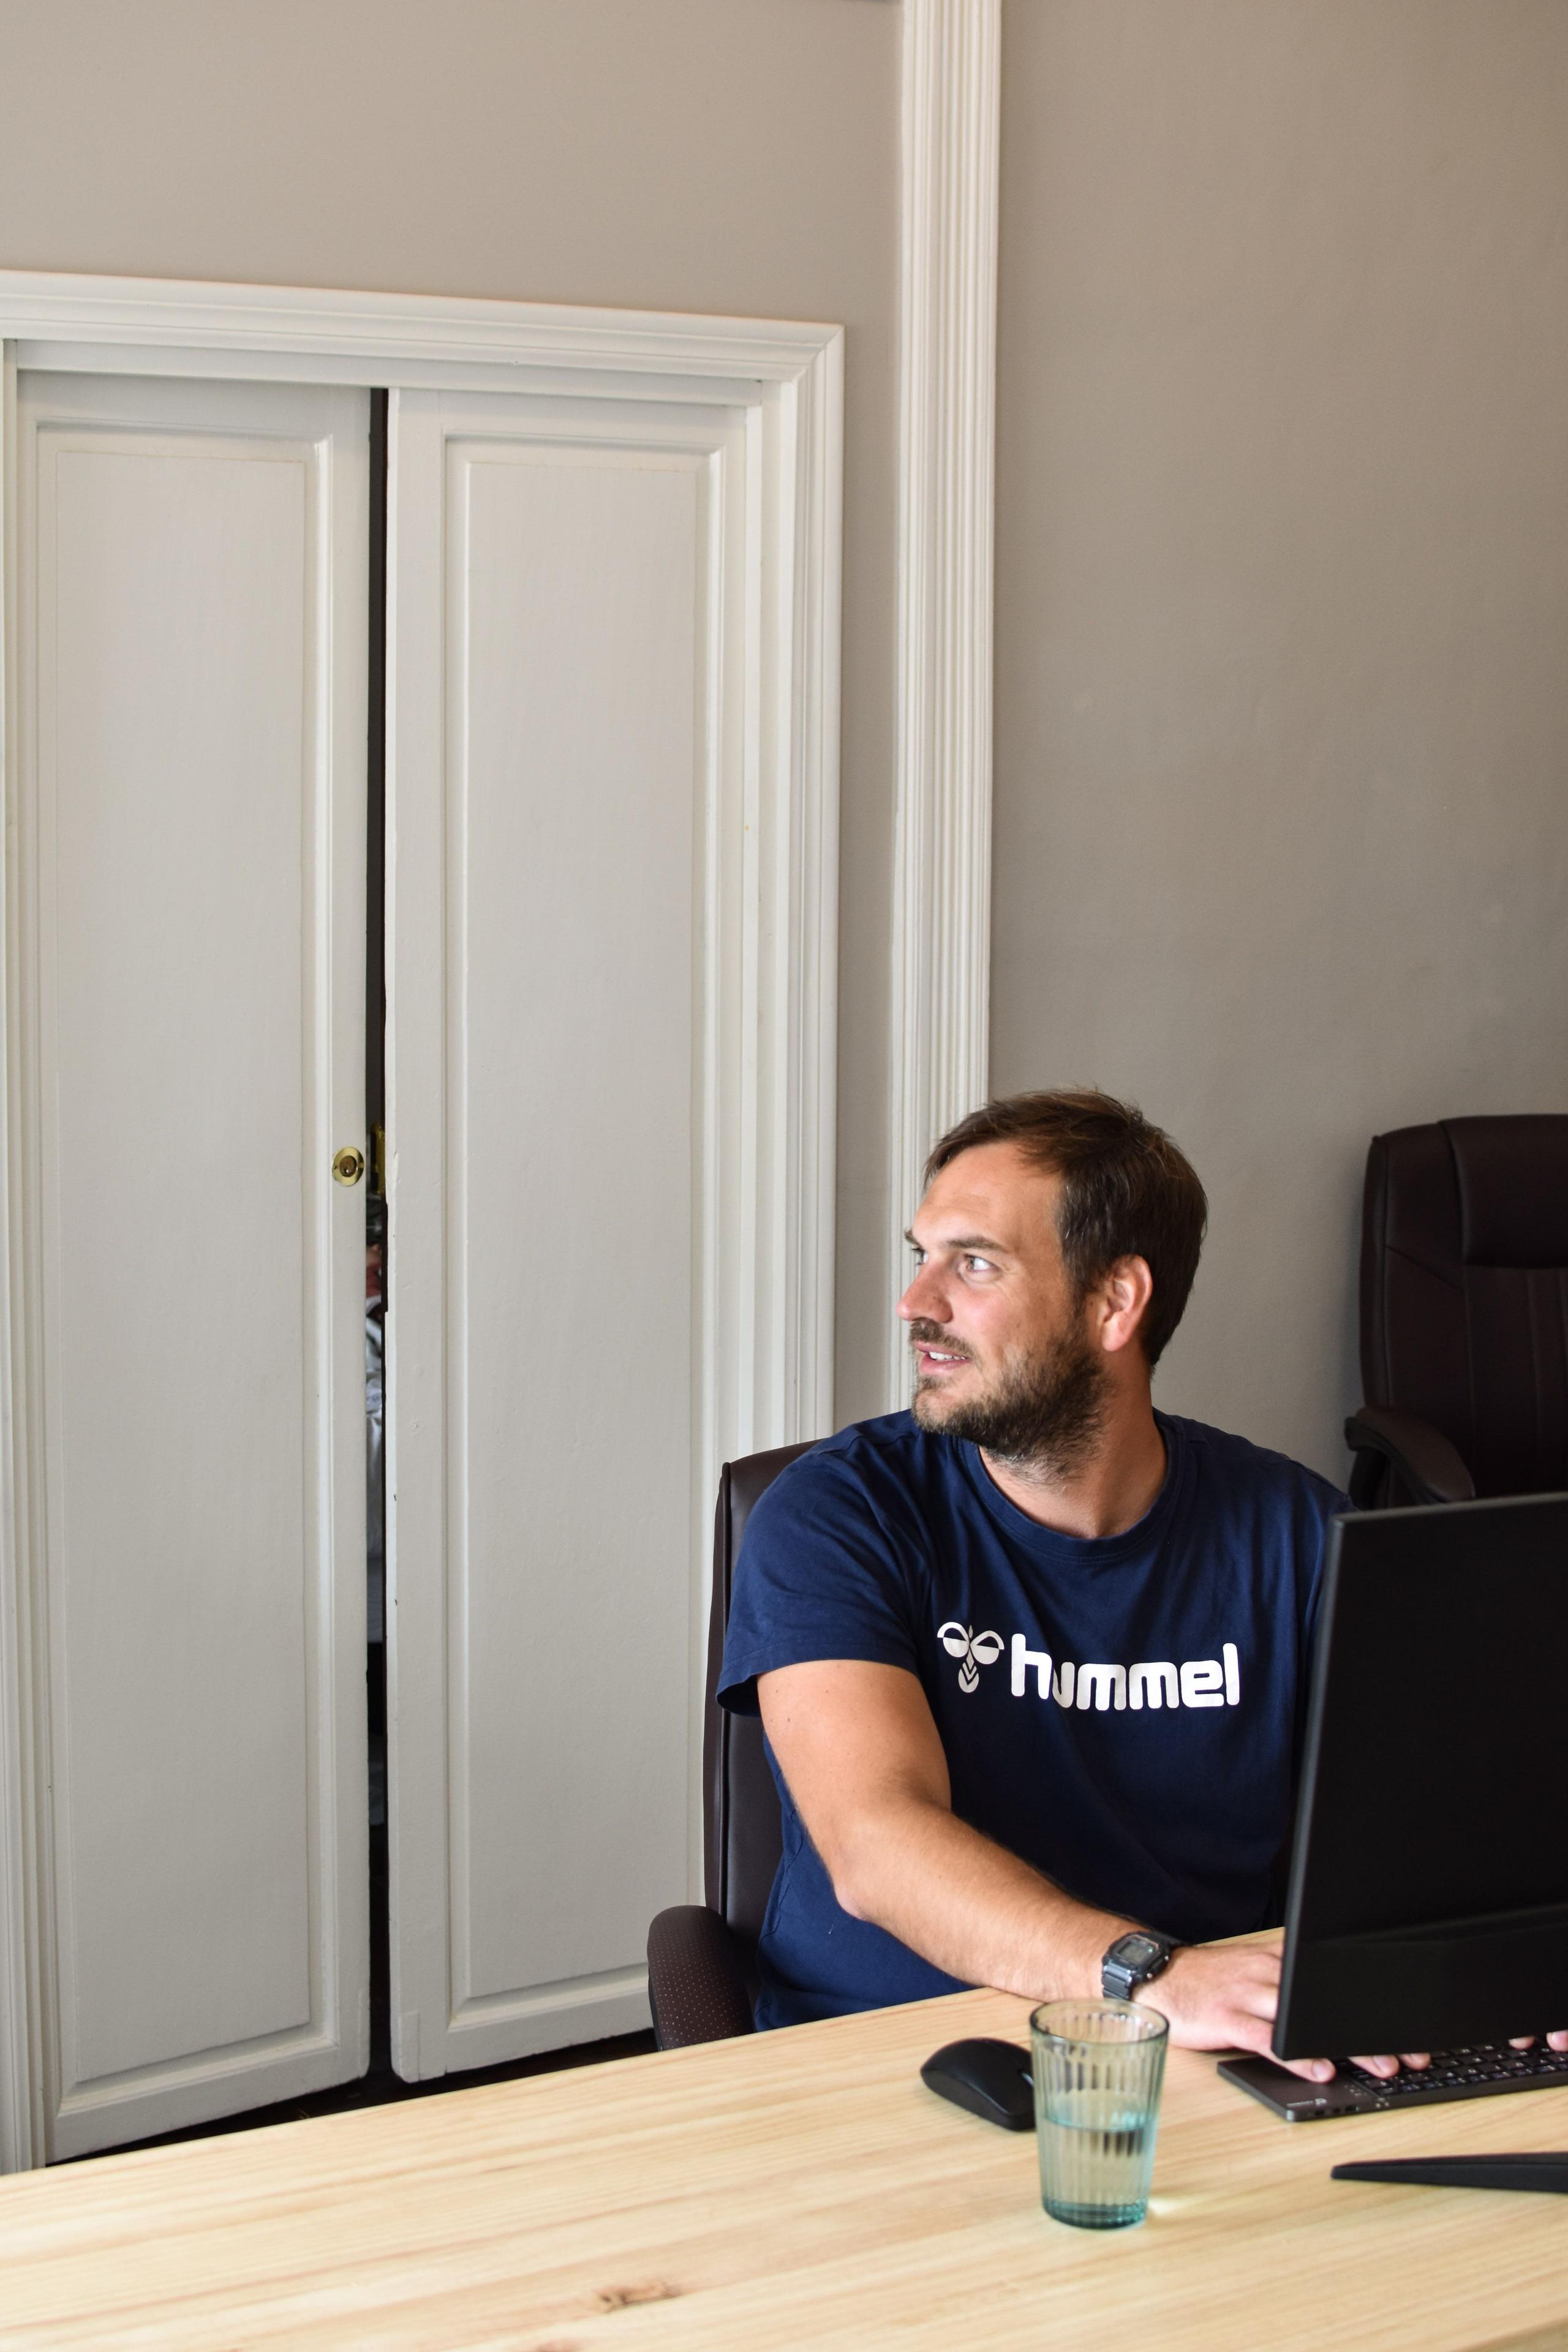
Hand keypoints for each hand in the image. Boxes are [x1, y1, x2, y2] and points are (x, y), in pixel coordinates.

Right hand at [1145, 1940, 1428, 2084]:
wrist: (1158, 1975)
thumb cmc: (1211, 1983)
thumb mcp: (1255, 1974)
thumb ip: (1292, 1986)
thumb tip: (1338, 2013)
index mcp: (1280, 1960)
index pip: (1335, 1979)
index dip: (1375, 2006)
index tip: (1409, 2031)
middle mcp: (1269, 1973)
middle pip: (1330, 1999)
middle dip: (1374, 2030)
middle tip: (1410, 2056)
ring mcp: (1248, 1993)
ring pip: (1307, 2018)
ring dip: (1347, 2045)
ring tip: (1381, 2067)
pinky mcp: (1227, 2016)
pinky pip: (1268, 2038)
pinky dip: (1297, 2055)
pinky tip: (1319, 2070)